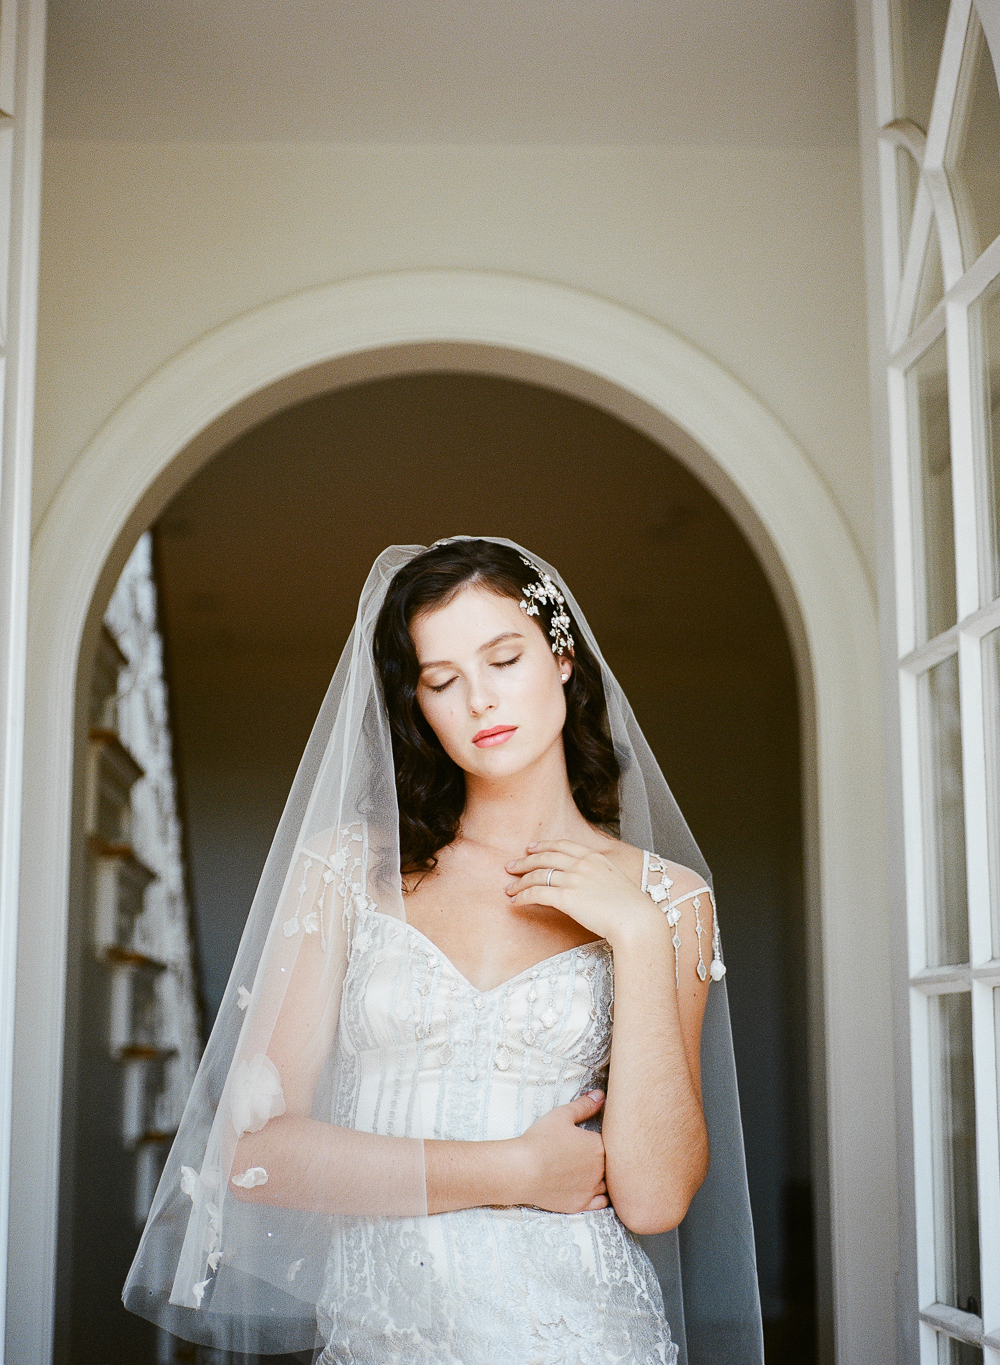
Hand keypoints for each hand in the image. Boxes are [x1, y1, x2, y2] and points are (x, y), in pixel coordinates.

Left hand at [505, 839, 654, 945]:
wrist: (637, 920)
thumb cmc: (631, 907)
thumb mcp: (617, 881)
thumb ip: (600, 876)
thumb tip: (590, 883)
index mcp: (595, 857)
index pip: (563, 845)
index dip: (543, 845)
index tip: (530, 848)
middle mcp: (582, 864)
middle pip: (545, 857)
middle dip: (525, 861)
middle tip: (511, 866)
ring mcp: (573, 880)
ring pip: (537, 875)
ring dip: (520, 881)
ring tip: (509, 888)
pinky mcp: (566, 898)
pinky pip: (537, 893)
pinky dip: (523, 896)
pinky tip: (516, 901)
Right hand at [513, 1090, 607, 1213]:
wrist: (523, 1170)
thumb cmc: (540, 1140)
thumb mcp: (562, 1115)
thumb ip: (584, 1105)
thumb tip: (600, 1095)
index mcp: (598, 1146)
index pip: (611, 1142)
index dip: (602, 1139)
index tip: (592, 1138)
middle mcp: (600, 1169)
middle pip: (613, 1164)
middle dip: (606, 1158)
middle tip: (590, 1154)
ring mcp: (591, 1189)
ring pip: (608, 1184)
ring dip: (604, 1178)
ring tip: (592, 1172)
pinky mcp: (581, 1204)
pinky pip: (601, 1203)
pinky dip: (600, 1197)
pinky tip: (593, 1190)